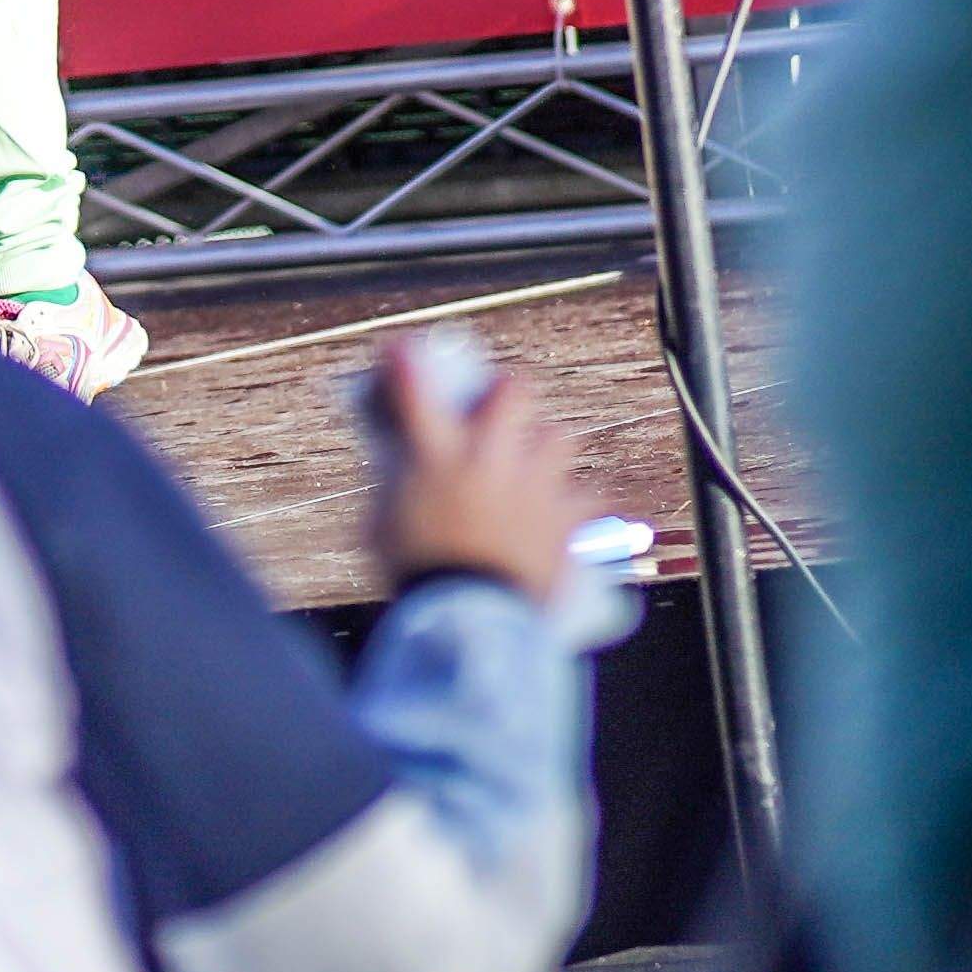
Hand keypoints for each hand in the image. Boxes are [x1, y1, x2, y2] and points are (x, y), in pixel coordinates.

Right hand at [362, 332, 587, 598]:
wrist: (471, 620)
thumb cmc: (418, 575)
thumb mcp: (381, 523)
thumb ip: (392, 486)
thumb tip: (397, 466)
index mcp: (436, 456)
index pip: (415, 387)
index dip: (406, 361)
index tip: (403, 350)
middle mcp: (488, 459)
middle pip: (513, 392)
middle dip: (506, 391)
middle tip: (496, 406)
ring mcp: (533, 487)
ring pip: (560, 436)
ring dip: (545, 444)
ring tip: (534, 460)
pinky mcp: (565, 521)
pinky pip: (589, 499)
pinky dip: (578, 503)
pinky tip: (567, 511)